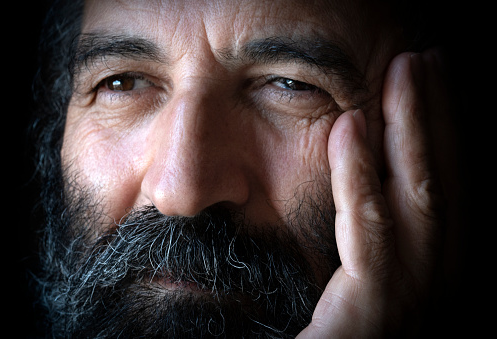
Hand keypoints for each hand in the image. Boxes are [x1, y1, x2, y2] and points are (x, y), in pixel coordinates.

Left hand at [298, 49, 451, 337]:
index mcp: (424, 278)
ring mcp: (411, 304)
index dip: (438, 139)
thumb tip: (366, 190)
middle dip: (437, 121)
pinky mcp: (374, 316)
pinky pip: (372, 235)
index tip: (424, 89)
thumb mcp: (351, 286)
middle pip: (440, 189)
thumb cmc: (325, 334)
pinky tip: (351, 126)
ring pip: (419, 201)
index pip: (437, 196)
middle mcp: (430, 287)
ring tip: (407, 69)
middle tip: (426, 60)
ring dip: (414, 131)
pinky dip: (363, 178)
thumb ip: (366, 243)